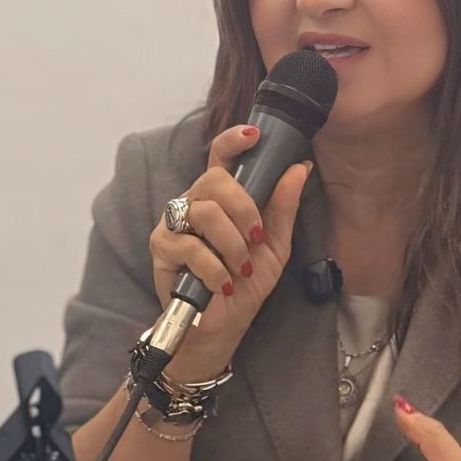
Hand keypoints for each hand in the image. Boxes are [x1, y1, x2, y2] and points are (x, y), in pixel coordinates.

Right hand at [148, 124, 309, 378]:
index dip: (234, 139)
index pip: (221, 156)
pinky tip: (222, 283)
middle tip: (256, 238)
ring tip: (240, 268)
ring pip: (204, 212)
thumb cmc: (245, 284)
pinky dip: (213, 267)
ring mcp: (174, 222)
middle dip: (244, 208)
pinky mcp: (161, 247)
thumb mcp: (274, 246)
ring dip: (231, 244)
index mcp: (222, 197)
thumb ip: (283, 207)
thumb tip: (299, 168)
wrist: (222, 326)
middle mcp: (195, 202)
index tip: (255, 135)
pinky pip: (189, 245)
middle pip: (214, 180)